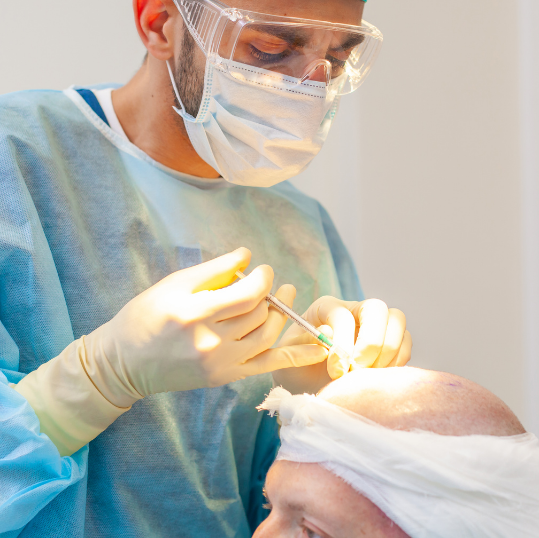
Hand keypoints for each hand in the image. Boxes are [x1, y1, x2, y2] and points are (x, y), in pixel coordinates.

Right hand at [13, 248, 327, 455]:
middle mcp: (211, 343)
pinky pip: (267, 366)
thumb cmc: (145, 316)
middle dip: (272, 294)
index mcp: (195, 314)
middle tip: (274, 282)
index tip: (263, 270)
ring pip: (267, 337)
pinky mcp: (224, 378)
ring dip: (282, 315)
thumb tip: (247, 256)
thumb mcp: (174, 284)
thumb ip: (214, 270)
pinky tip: (319, 350)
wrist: (123, 363)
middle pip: (258, 315)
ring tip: (286, 298)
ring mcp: (220, 365)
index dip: (263, 278)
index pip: (247, 294)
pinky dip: (294, 357)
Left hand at [272, 296, 411, 394]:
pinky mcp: (391, 342)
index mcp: (327, 307)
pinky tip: (375, 378)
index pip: (342, 315)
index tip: (335, 371)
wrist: (308, 386)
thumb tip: (328, 331)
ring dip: (386, 353)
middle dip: (371, 342)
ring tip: (364, 376)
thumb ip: (303, 341)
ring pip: (397, 322)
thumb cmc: (297, 367)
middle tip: (357, 370)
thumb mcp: (289, 354)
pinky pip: (406, 344)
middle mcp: (354, 309)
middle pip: (377, 309)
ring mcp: (376, 324)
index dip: (342, 343)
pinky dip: (396, 362)